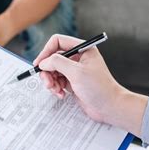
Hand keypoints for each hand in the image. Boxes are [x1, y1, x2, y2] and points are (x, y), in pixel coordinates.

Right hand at [33, 34, 147, 135]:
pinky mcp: (72, 82)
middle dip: (48, 71)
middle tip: (48, 82)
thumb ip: (58, 63)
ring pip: (53, 71)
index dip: (46, 51)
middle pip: (53, 58)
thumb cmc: (100, 88)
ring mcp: (74, 70)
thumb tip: (44, 61)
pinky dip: (55, 88)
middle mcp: (78, 57)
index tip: (39, 64)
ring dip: (51, 81)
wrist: (109, 107)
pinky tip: (61, 94)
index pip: (58, 42)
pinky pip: (57, 81)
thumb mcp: (77, 72)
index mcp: (82, 49)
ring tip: (56, 90)